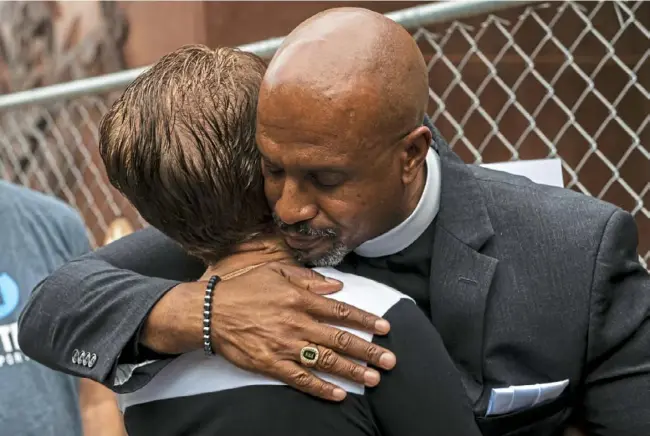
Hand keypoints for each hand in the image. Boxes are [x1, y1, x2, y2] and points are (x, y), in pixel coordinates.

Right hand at [211, 262, 395, 400]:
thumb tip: (336, 285)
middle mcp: (297, 323)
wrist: (209, 312)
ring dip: (352, 371)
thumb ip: (308, 278)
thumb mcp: (275, 271)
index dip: (365, 320)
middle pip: (340, 339)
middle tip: (390, 360)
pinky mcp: (272, 364)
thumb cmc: (243, 288)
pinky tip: (339, 394)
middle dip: (368, 351)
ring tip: (374, 378)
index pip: (341, 311)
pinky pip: (301, 379)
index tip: (384, 328)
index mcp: (300, 299)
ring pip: (326, 361)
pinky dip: (321, 388)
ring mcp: (285, 346)